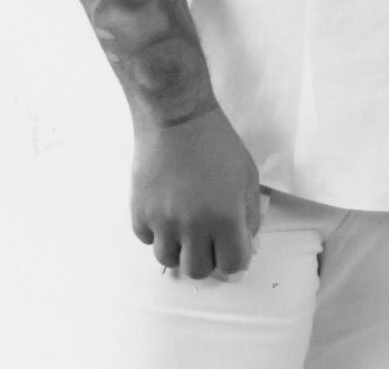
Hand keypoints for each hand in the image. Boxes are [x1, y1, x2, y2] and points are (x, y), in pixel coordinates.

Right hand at [130, 107, 261, 278]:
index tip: (231, 246)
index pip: (232, 265)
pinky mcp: (139, 213)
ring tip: (184, 224)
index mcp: (225, 217)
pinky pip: (147, 239)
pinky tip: (165, 209)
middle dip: (206, 257)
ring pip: (168, 260)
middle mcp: (192, 226)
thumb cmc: (217, 142)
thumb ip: (249, 213)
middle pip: (198, 271)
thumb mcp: (247, 174)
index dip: (234, 258)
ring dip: (179, 248)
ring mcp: (162, 221)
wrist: (177, 117)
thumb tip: (244, 241)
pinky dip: (156, 231)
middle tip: (207, 238)